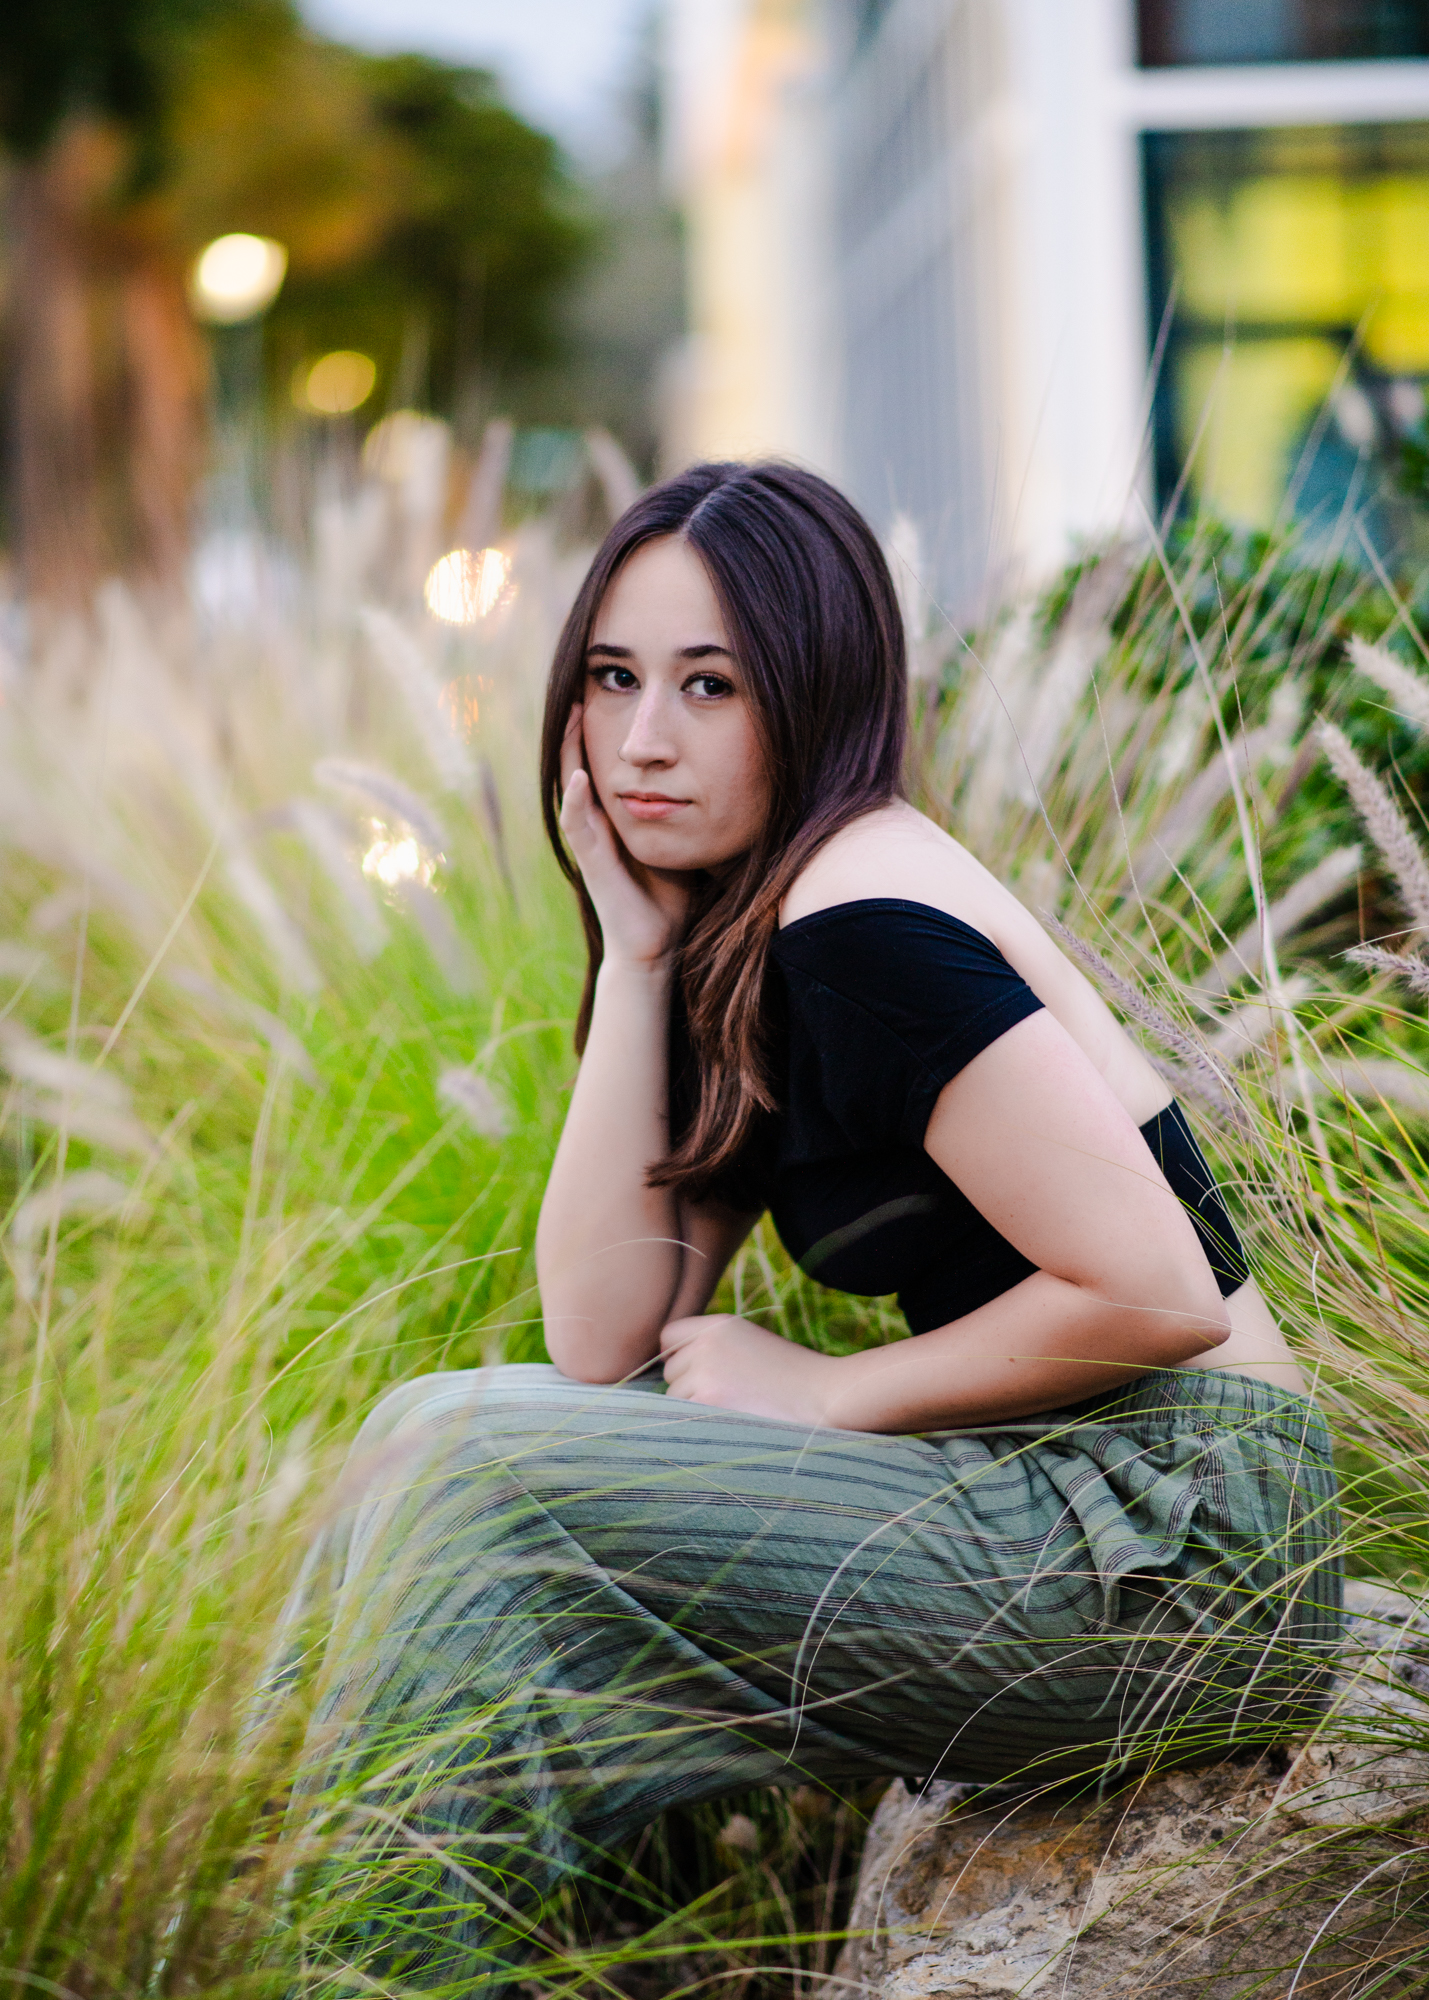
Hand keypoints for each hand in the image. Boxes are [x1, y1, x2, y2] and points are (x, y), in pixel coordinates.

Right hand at [559, 706, 690, 966]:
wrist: (659, 945)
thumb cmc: (672, 895)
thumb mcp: (682, 836)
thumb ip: (688, 806)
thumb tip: (726, 770)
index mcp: (617, 816)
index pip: (607, 762)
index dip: (606, 729)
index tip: (612, 691)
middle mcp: (598, 824)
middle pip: (582, 764)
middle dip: (579, 728)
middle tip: (581, 688)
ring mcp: (591, 844)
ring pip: (572, 787)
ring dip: (569, 752)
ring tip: (572, 714)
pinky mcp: (591, 865)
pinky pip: (578, 827)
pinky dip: (575, 801)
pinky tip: (578, 775)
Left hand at [660, 1314, 840, 1425]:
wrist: (824, 1395)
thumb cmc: (792, 1376)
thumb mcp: (751, 1343)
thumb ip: (713, 1348)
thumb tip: (674, 1368)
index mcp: (718, 1325)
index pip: (668, 1336)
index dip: (678, 1355)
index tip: (694, 1371)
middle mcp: (706, 1343)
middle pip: (670, 1371)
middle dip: (689, 1386)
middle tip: (728, 1396)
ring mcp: (705, 1372)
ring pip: (675, 1398)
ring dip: (695, 1408)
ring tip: (735, 1409)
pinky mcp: (708, 1402)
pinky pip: (683, 1417)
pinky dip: (701, 1424)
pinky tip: (731, 1422)